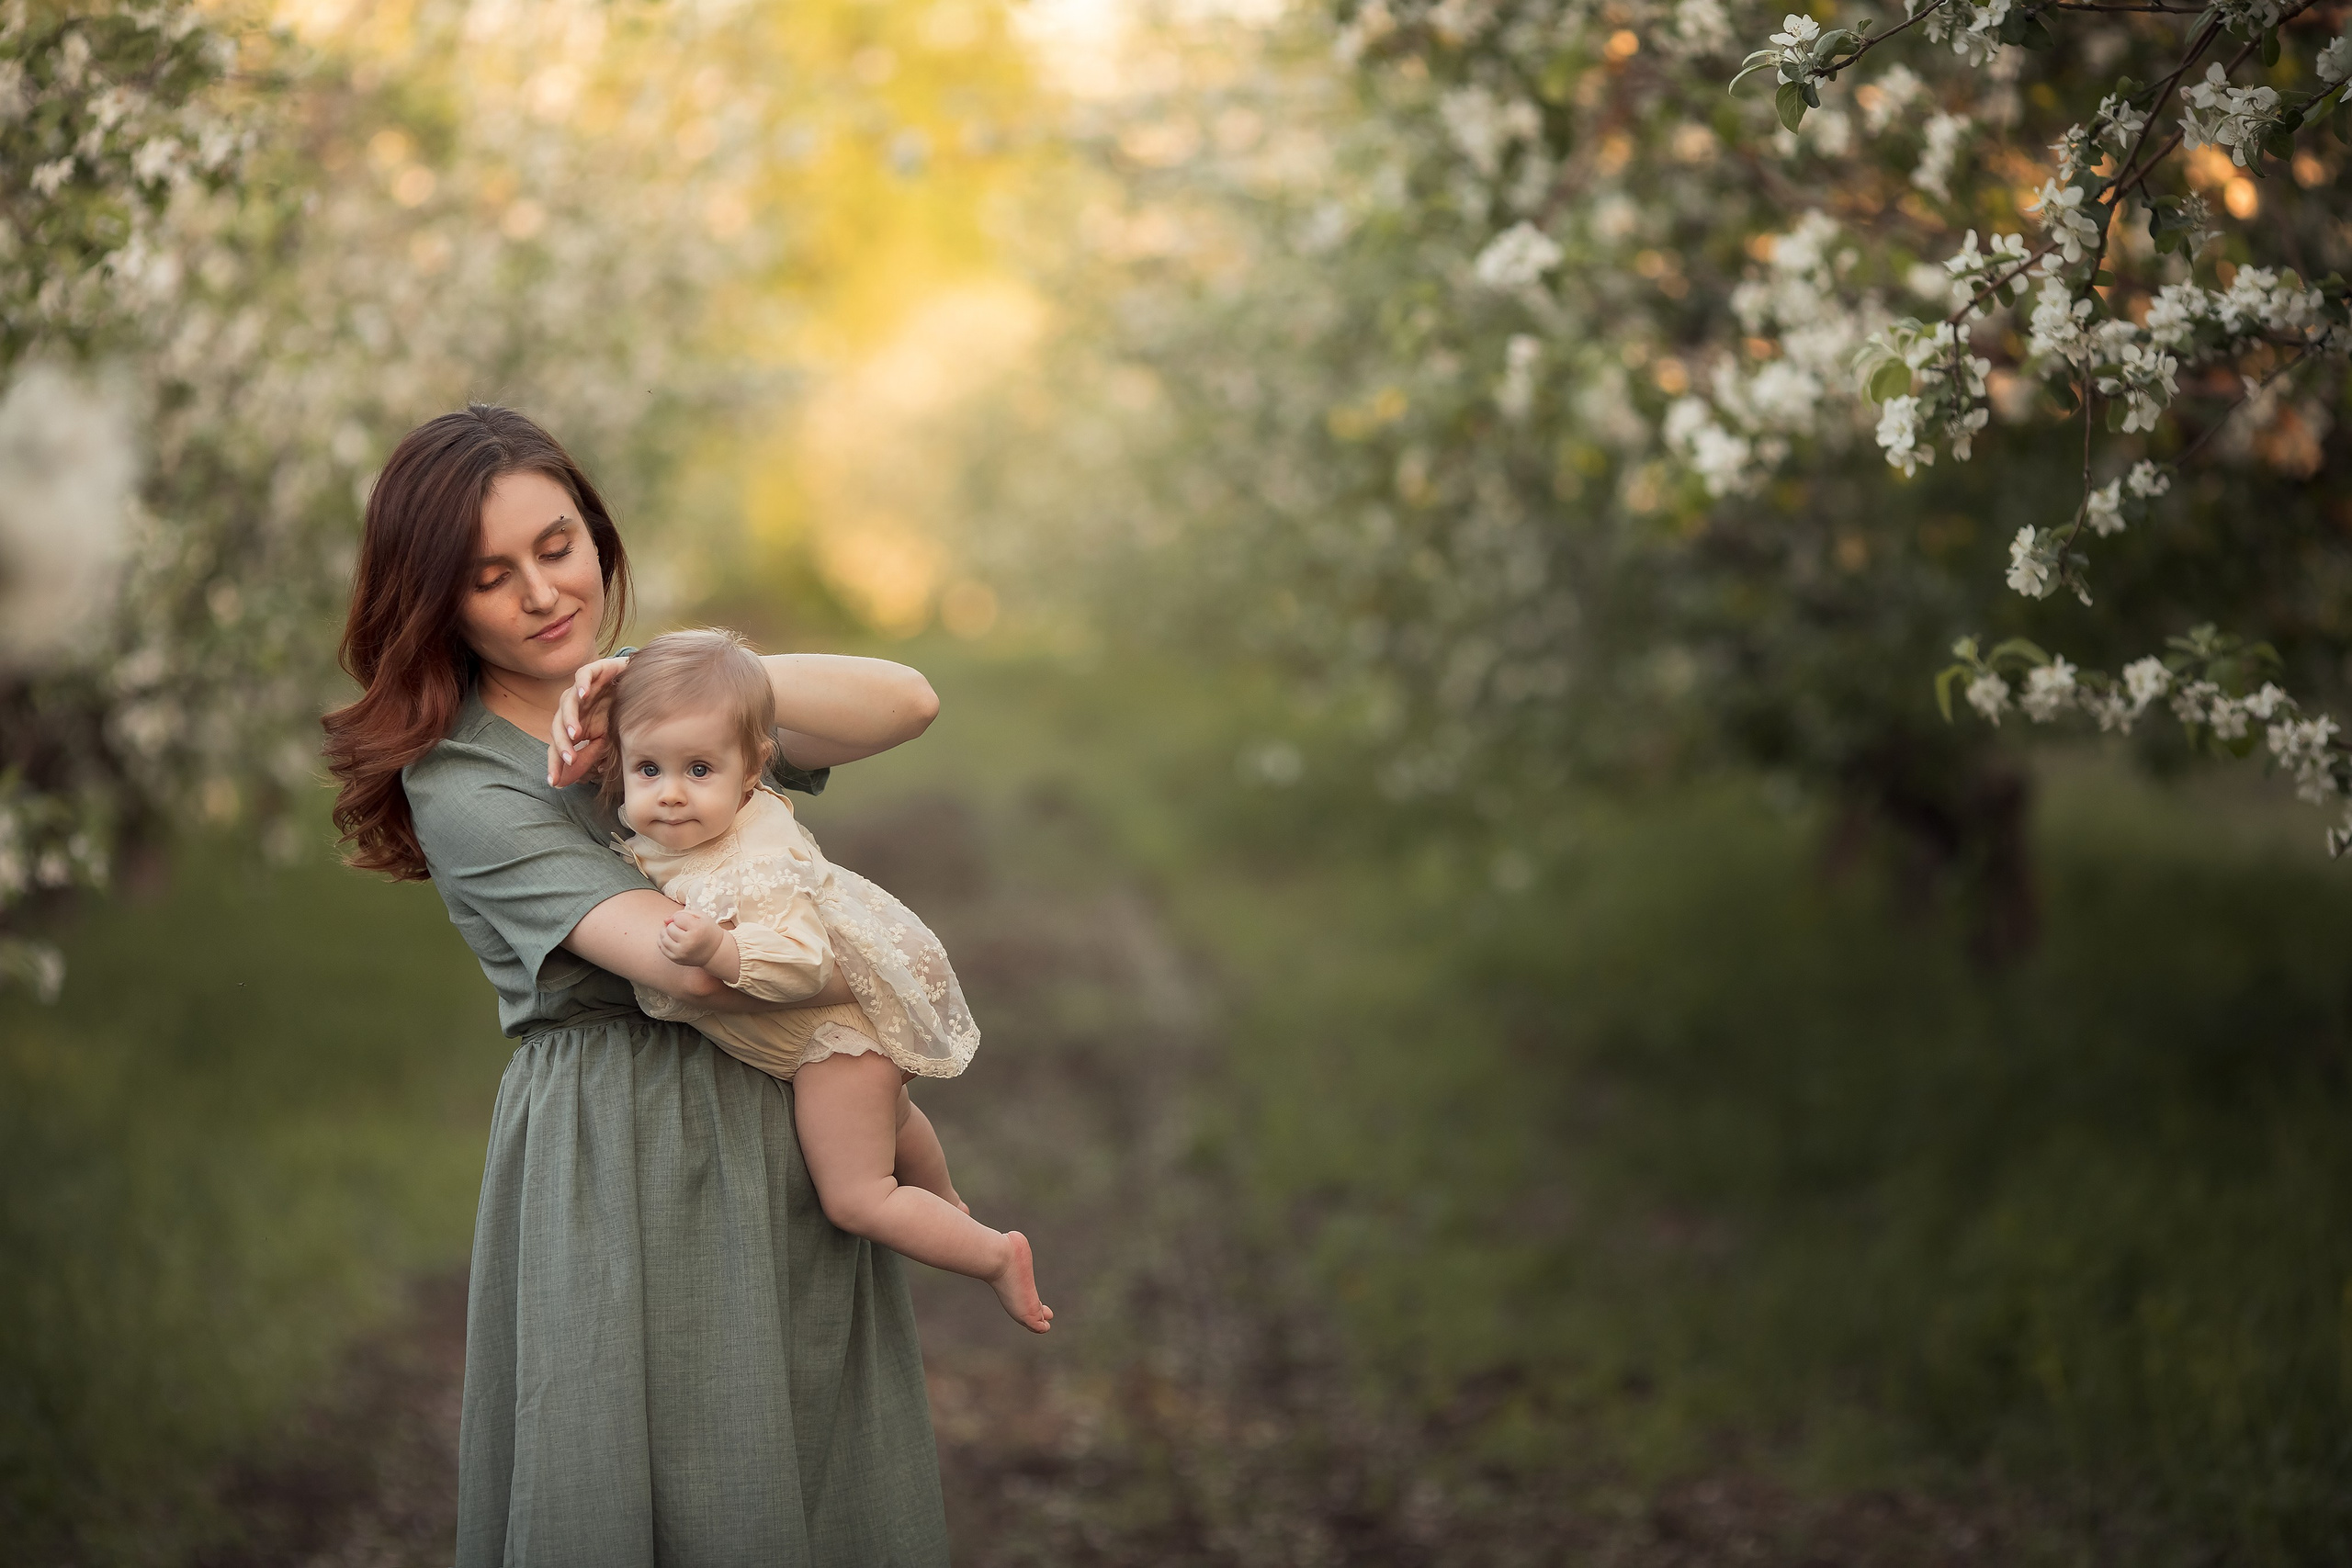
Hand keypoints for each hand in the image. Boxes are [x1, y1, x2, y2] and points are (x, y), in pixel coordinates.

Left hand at [547, 653, 629, 787]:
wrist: (639, 684)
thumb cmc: (621, 713)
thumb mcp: (605, 741)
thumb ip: (587, 758)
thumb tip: (569, 782)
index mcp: (573, 725)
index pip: (558, 746)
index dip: (555, 763)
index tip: (554, 782)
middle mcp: (573, 708)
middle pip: (558, 726)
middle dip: (562, 744)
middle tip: (570, 759)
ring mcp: (581, 689)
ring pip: (567, 703)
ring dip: (569, 719)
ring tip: (574, 734)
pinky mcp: (593, 670)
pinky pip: (583, 675)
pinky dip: (582, 683)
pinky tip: (584, 694)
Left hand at [658, 909, 724, 969]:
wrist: (715, 952)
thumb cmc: (707, 931)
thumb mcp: (701, 916)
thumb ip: (682, 913)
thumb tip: (665, 920)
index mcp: (697, 929)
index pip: (678, 918)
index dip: (681, 917)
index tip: (688, 921)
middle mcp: (688, 942)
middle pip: (669, 928)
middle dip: (674, 925)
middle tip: (683, 928)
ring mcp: (681, 952)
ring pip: (663, 938)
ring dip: (666, 933)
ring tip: (675, 932)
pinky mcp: (676, 959)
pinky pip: (662, 947)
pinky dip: (663, 941)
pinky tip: (671, 939)